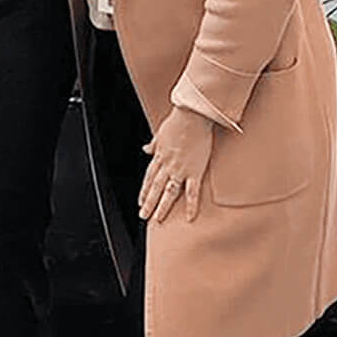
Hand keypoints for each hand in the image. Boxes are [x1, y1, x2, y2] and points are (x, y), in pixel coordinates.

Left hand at [139, 105, 215, 222]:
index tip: (141, 201)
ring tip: (158, 219)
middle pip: (155, 188)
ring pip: (168, 193)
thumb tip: (145, 149)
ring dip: (162, 207)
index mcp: (159, 156)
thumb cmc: (177, 121)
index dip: (144, 190)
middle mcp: (167, 165)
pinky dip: (191, 205)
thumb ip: (153, 144)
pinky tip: (189, 217)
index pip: (149, 177)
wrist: (192, 116)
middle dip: (148, 203)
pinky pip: (192, 192)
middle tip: (143, 216)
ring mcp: (180, 169)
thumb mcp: (160, 134)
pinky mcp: (195, 171)